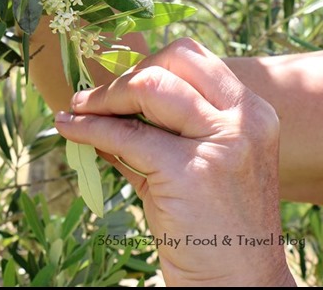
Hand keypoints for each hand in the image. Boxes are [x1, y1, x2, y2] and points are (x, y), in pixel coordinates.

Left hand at [55, 37, 295, 286]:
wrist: (237, 285)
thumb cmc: (213, 225)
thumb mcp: (196, 163)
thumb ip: (157, 129)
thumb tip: (101, 102)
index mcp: (252, 111)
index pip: (192, 57)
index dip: (148, 61)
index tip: (118, 79)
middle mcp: (244, 119)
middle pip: (172, 59)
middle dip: (127, 74)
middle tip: (97, 95)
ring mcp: (221, 142)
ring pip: (148, 87)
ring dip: (104, 96)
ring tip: (79, 107)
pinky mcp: (189, 171)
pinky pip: (125, 134)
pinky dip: (90, 127)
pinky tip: (70, 126)